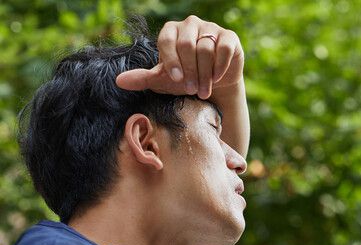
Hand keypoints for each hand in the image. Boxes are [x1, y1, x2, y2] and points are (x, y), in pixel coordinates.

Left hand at [116, 15, 243, 99]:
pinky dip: (220, 66)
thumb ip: (143, 78)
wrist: (216, 84)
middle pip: (188, 45)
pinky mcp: (229, 37)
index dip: (171, 60)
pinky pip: (224, 48)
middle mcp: (190, 24)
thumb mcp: (164, 80)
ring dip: (205, 74)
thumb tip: (119, 81)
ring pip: (206, 49)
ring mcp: (210, 28)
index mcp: (171, 30)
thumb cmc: (188, 78)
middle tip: (192, 90)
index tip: (176, 79)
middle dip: (190, 71)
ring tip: (204, 90)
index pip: (167, 39)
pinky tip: (217, 77)